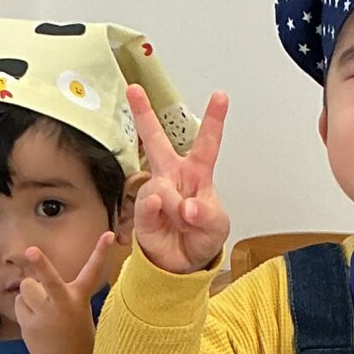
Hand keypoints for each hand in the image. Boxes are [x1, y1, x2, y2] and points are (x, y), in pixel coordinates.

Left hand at [14, 231, 123, 353]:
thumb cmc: (75, 335)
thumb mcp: (76, 311)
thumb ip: (56, 293)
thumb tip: (28, 276)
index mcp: (79, 298)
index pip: (93, 271)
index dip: (101, 252)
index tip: (109, 235)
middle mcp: (63, 305)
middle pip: (49, 279)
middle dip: (41, 264)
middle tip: (32, 251)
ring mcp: (45, 316)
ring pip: (27, 287)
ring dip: (29, 293)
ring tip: (41, 310)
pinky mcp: (30, 326)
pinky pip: (20, 304)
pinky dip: (24, 310)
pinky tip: (37, 324)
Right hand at [126, 84, 228, 272]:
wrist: (181, 264)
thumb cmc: (201, 237)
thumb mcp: (217, 226)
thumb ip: (206, 214)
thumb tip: (187, 206)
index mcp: (197, 174)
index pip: (207, 143)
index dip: (214, 119)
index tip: (220, 96)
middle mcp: (172, 177)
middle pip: (156, 140)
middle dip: (144, 114)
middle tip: (134, 90)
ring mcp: (155, 192)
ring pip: (160, 187)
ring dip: (174, 206)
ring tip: (182, 221)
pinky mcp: (142, 210)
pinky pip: (147, 203)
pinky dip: (156, 210)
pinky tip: (160, 211)